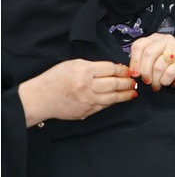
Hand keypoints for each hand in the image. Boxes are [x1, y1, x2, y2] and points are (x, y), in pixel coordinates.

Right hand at [17, 60, 135, 126]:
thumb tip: (113, 69)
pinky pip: (104, 106)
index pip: (110, 69)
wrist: (38, 98)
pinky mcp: (86, 111)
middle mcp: (87, 86)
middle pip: (115, 83)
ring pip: (113, 97)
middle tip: (134, 81)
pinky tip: (118, 99)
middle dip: (127, 82)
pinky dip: (113, 102)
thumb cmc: (54, 79)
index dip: (122, 70)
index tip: (127, 70)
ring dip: (125, 94)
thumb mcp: (72, 65)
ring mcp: (87, 100)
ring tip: (133, 91)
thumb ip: (92, 66)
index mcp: (84, 71)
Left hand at [127, 34, 174, 93]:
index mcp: (155, 39)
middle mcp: (166, 40)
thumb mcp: (151, 63)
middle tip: (145, 81)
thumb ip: (141, 63)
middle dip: (145, 71)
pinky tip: (166, 82)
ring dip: (155, 80)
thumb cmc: (167, 69)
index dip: (134, 61)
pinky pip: (169, 73)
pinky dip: (165, 81)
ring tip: (156, 85)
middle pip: (148, 54)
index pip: (139, 45)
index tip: (134, 74)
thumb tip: (132, 72)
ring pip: (158, 66)